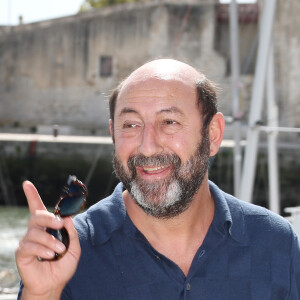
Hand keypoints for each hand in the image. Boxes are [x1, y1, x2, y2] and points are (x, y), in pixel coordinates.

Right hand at [15, 181, 80, 299]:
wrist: (54, 284)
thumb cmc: (63, 265)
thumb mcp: (74, 248)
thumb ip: (72, 233)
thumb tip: (68, 219)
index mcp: (48, 227)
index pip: (37, 207)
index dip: (32, 195)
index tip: (26, 183)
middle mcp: (36, 231)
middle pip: (37, 215)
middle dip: (48, 217)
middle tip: (59, 224)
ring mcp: (28, 241)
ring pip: (36, 232)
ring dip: (50, 240)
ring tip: (59, 250)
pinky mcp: (22, 253)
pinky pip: (30, 246)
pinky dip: (42, 249)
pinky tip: (49, 255)